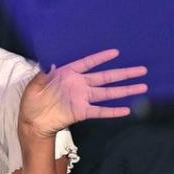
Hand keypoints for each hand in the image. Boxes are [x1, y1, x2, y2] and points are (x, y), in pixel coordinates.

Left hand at [18, 49, 147, 138]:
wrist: (31, 121)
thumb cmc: (32, 101)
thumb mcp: (35, 84)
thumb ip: (44, 74)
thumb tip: (52, 64)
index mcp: (68, 74)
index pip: (88, 63)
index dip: (102, 58)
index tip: (117, 52)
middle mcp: (79, 85)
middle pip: (106, 77)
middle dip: (124, 73)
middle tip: (142, 69)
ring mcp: (83, 99)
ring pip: (108, 93)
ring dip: (125, 90)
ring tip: (142, 86)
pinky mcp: (82, 112)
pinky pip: (100, 111)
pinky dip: (112, 111)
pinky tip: (126, 109)